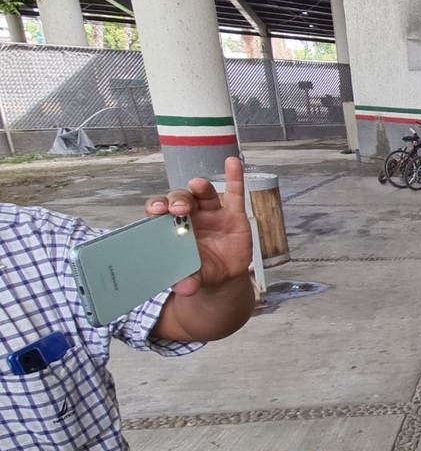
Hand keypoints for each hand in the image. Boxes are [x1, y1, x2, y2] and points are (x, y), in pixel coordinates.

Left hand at [143, 156, 252, 295]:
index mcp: (172, 228)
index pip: (160, 212)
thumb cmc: (201, 270)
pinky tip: (232, 162)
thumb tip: (185, 289)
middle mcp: (190, 216)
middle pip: (180, 199)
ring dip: (199, 188)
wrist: (224, 276)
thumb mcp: (194, 277)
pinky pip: (235, 193)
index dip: (157, 207)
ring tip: (198, 186)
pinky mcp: (233, 214)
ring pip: (203, 194)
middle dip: (178, 200)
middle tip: (177, 209)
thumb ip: (188, 280)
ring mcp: (212, 212)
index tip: (156, 210)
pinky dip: (234, 177)